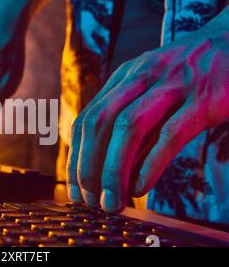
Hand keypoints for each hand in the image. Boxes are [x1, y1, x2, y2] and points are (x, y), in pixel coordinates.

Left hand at [67, 18, 228, 212]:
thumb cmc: (188, 77)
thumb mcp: (151, 90)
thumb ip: (132, 124)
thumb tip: (111, 171)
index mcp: (124, 77)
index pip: (86, 119)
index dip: (75, 157)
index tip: (74, 188)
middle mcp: (141, 76)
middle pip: (99, 123)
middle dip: (87, 167)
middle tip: (88, 201)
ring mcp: (173, 85)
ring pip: (128, 127)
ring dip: (113, 170)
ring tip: (111, 203)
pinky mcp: (204, 99)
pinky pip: (170, 135)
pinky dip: (150, 164)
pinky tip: (139, 188)